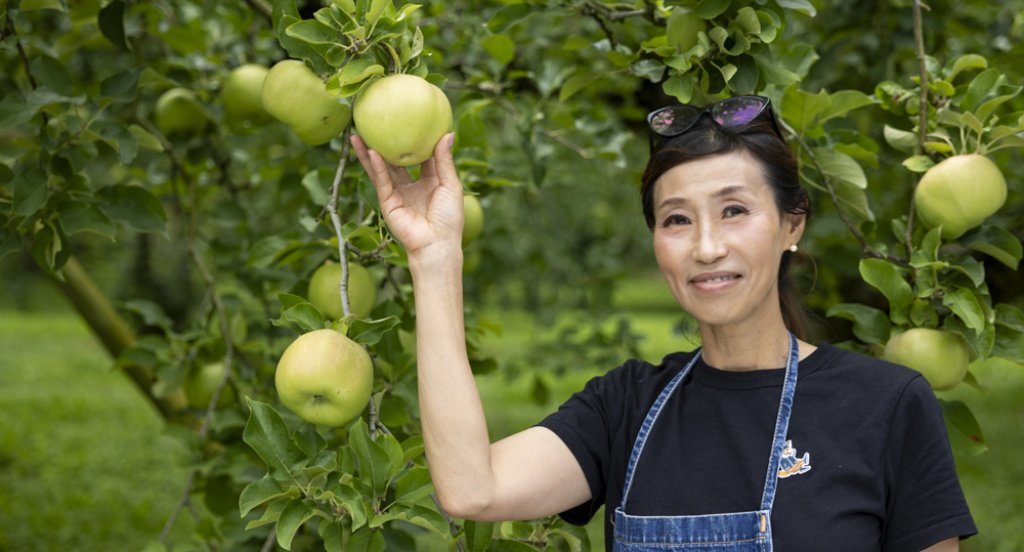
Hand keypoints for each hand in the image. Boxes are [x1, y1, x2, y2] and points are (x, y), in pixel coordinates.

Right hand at [350, 133, 462, 259]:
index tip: (410, 120)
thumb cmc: (449, 218)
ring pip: (382, 169)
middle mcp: (412, 187)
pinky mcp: (388, 203)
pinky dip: (376, 166)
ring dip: (369, 152)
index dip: (416, 140)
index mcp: (430, 182)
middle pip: (396, 161)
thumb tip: (447, 134)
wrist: (437, 244)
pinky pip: (381, 181)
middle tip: (377, 125)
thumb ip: (445, 160)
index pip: (421, 157)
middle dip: (386, 144)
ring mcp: (398, 195)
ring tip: (357, 134)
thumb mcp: (451, 185)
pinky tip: (370, 151)